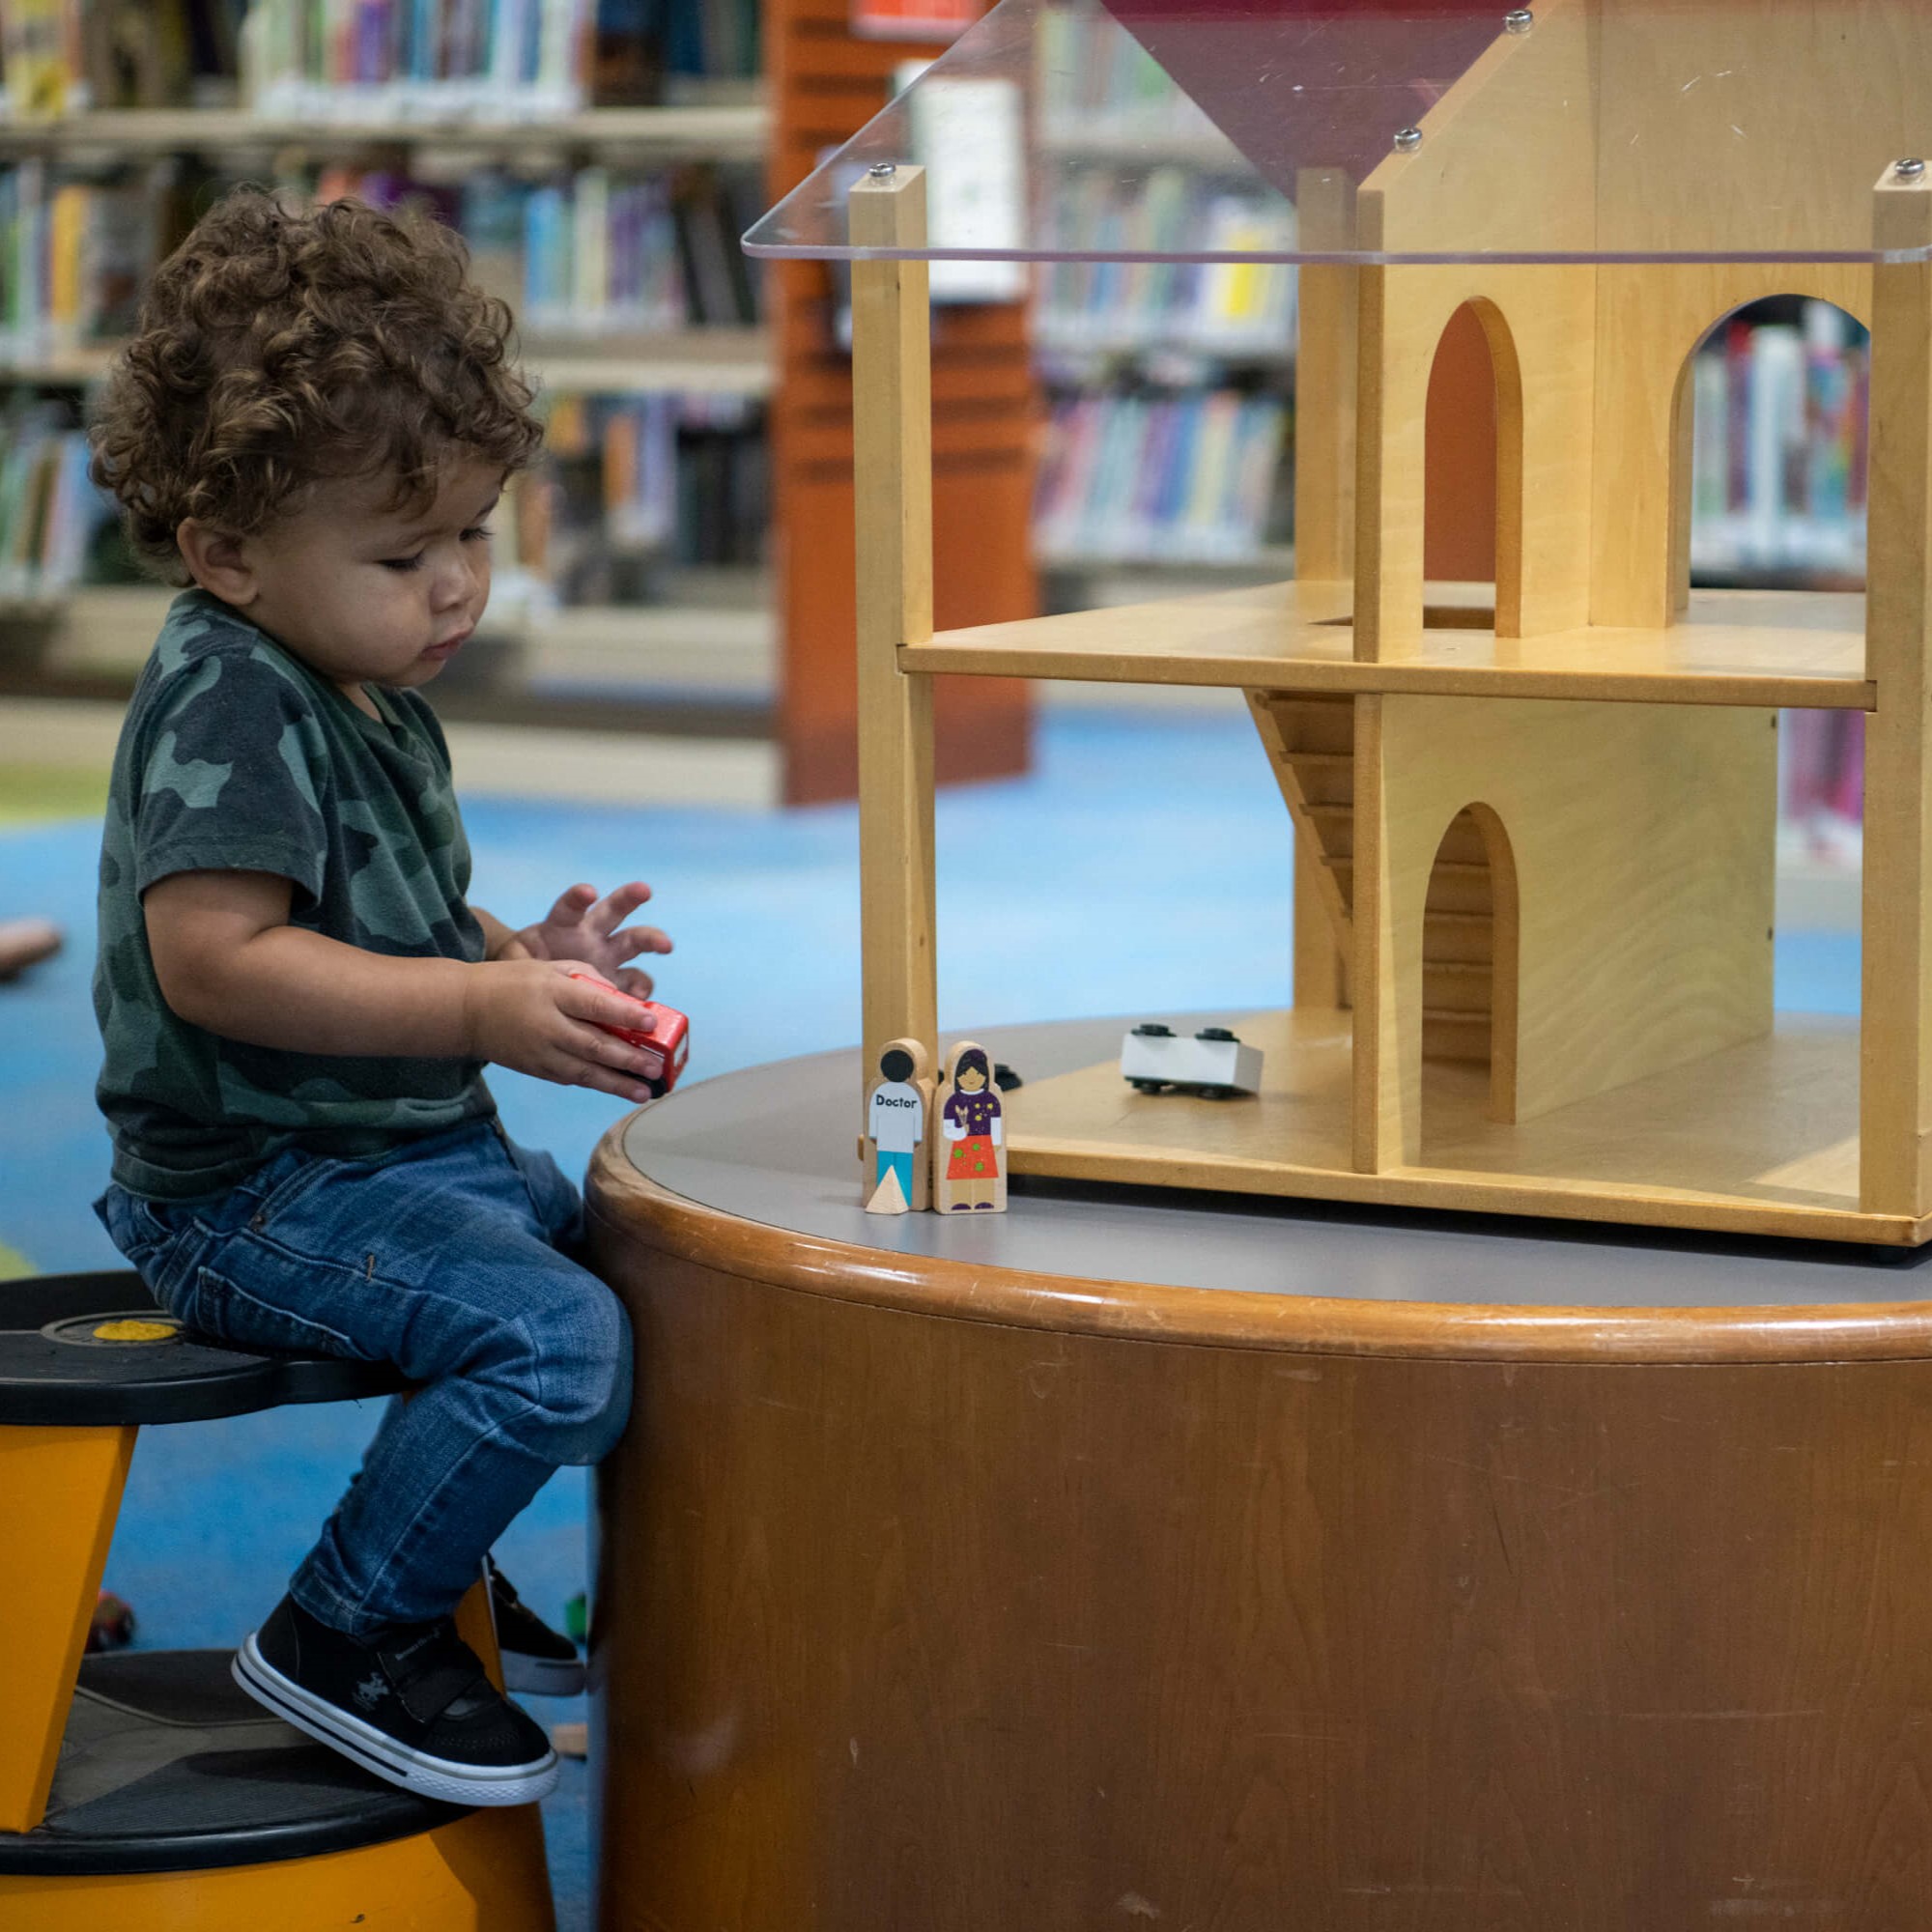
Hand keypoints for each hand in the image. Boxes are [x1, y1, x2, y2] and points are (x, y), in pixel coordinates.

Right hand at [463, 959, 663, 1103]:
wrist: (466, 1011)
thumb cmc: (514, 983)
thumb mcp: (549, 968)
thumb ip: (587, 980)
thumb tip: (622, 1000)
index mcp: (553, 993)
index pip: (593, 1005)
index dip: (624, 1014)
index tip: (650, 1021)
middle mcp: (548, 1026)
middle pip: (593, 1045)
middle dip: (628, 1059)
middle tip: (656, 1069)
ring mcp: (541, 1053)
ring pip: (584, 1072)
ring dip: (616, 1084)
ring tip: (643, 1093)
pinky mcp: (536, 1070)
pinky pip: (570, 1079)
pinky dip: (595, 1084)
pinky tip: (618, 1088)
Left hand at [511, 882, 672, 997]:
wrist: (535, 992)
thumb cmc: (524, 969)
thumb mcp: (514, 962)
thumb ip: (517, 963)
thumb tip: (515, 969)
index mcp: (564, 925)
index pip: (570, 907)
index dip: (578, 897)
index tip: (587, 891)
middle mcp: (591, 936)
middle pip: (613, 911)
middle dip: (629, 898)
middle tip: (644, 890)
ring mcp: (609, 958)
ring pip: (635, 941)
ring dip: (653, 939)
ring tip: (666, 945)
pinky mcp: (619, 983)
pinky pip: (636, 984)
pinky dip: (641, 992)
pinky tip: (642, 1000)